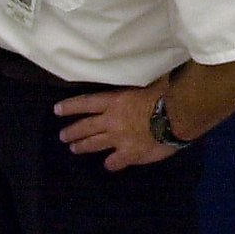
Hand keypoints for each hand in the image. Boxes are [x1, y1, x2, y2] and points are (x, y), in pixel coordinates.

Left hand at [54, 82, 177, 170]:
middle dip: (72, 131)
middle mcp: (112, 121)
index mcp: (116, 101)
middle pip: (86, 127)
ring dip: (83, 147)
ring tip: (74, 149)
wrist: (177, 117)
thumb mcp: (152, 81)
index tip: (56, 110)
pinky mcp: (129, 154)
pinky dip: (111, 163)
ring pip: (95, 145)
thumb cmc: (167, 94)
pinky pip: (115, 162)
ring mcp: (118, 140)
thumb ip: (144, 82)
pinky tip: (110, 165)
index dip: (71, 106)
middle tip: (62, 136)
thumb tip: (151, 68)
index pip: (87, 103)